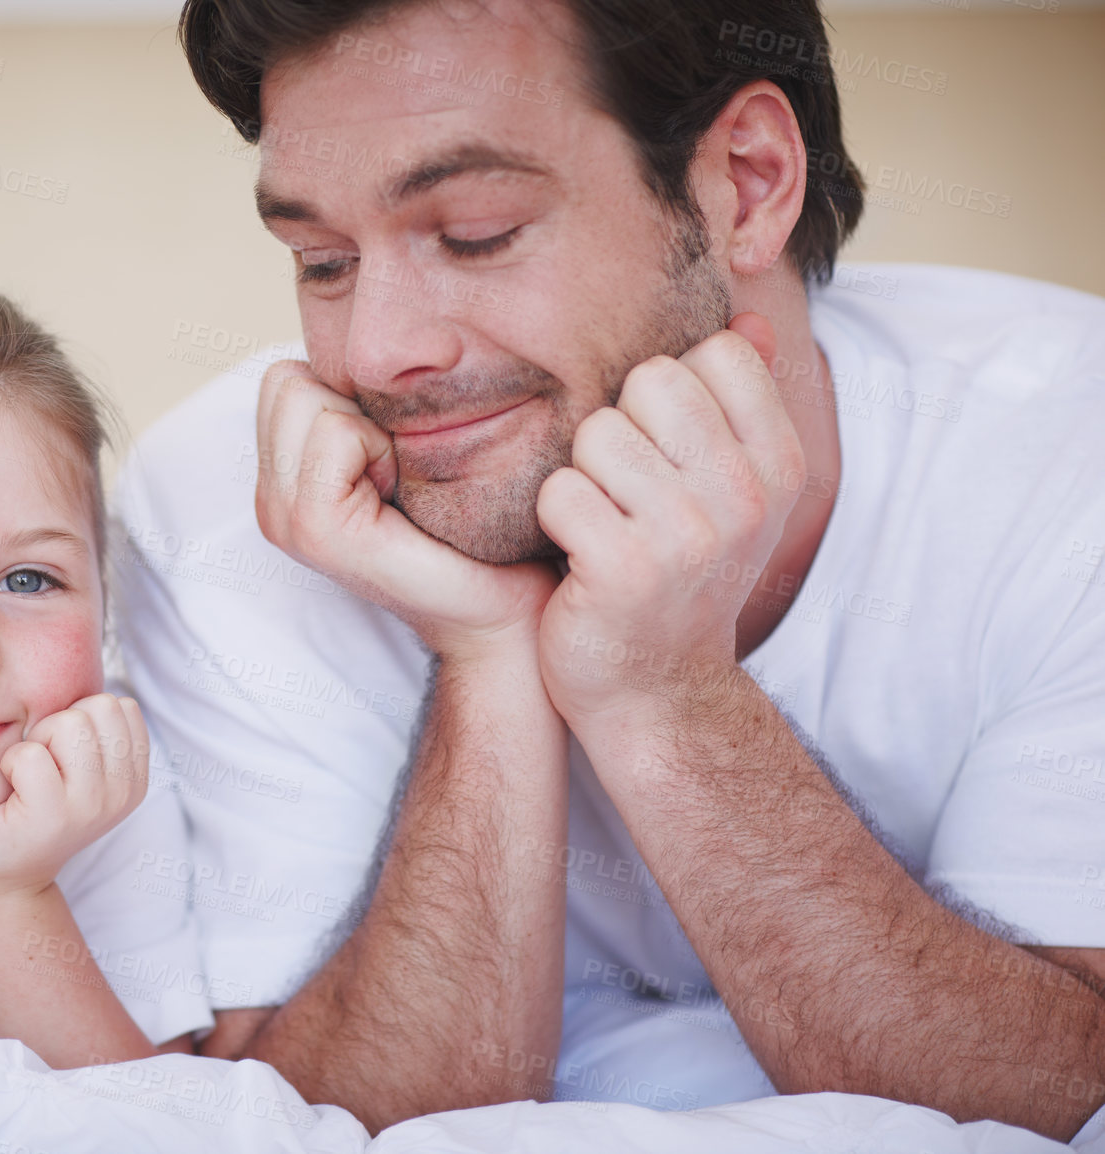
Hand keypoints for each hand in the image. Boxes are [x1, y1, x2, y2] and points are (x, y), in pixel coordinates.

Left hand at [0, 693, 148, 898]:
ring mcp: (92, 806)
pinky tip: (10, 790)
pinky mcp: (52, 816)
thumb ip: (93, 730)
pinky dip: (10, 763)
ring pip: (69, 723)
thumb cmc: (26, 805)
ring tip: (27, 777)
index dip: (81, 718)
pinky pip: (30, 755)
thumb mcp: (76, 766)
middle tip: (42, 766)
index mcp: (135, 777)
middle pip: (98, 706)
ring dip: (36, 742)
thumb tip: (80, 660)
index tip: (64, 756)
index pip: (120, 705)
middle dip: (60, 725)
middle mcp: (123, 793)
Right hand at [256, 359, 556, 658]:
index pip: (283, 375)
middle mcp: (270, 499)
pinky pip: (334, 433)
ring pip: (306, 397)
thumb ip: (367, 401)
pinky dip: (376, 448)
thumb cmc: (472, 521)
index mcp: (282, 479)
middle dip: (351, 407)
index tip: (393, 457)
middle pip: (286, 380)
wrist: (506, 600)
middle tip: (396, 470)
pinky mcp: (313, 529)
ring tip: (398, 482)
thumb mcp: (405, 444)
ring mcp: (282, 517)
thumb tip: (359, 321)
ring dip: (367, 427)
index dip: (349, 398)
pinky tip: (400, 494)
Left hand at [535, 315, 803, 733]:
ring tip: (603, 525)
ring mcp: (688, 536)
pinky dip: (553, 520)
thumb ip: (739, 401)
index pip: (715, 353)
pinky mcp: (623, 570)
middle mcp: (746, 496)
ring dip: (582, 477)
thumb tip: (748, 315)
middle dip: (620, 427)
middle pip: (650, 379)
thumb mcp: (730, 490)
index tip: (667, 454)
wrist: (656, 692)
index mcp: (779, 464)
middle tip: (626, 494)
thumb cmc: (679, 574)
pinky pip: (559, 490)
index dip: (669, 392)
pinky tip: (577, 556)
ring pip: (597, 433)